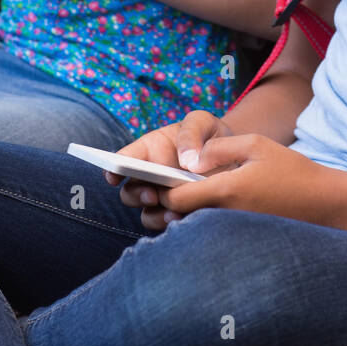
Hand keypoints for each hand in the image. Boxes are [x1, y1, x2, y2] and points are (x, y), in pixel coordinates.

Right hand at [107, 111, 234, 230]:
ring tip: (173, 212)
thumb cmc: (210, 134)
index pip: (123, 160)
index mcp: (149, 151)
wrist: (233, 156)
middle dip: (136, 195)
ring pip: (147, 213)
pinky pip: (169, 224)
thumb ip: (191, 133)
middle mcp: (150, 177)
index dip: (113, 168)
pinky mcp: (180, 213)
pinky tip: (186, 218)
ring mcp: (164, 198)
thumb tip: (187, 162)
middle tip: (152, 195)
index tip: (113, 175)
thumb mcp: (202, 122)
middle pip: (129, 192)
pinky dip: (174, 224)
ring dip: (155, 215)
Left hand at [144, 133, 327, 227]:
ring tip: (186, 199)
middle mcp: (225, 217)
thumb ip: (218, 148)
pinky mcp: (240, 242)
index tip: (160, 179)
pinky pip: (210, 236)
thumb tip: (189, 159)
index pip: (177, 198)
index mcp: (226, 191)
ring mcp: (232, 234)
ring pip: (193, 230)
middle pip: (179, 218)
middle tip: (165, 190)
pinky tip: (209, 211)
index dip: (163, 189)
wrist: (323, 203)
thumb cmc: (291, 170)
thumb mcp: (255, 145)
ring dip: (184, 217)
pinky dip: (202, 225)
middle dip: (168, 205)